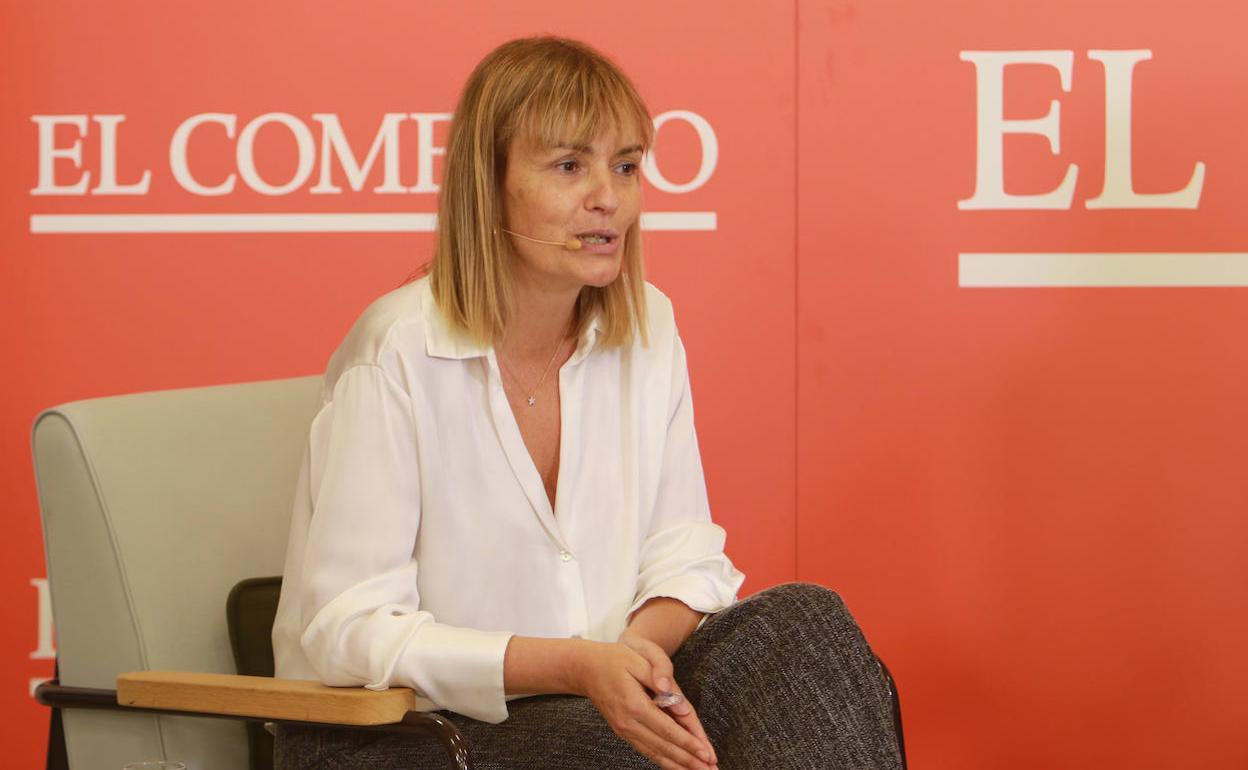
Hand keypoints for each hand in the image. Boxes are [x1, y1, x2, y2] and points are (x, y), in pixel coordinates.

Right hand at [572, 638, 717, 769]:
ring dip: (678, 766)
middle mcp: (628, 723)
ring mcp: (624, 730)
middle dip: (689, 761)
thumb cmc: (615, 659)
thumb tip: (681, 705)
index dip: (689, 744)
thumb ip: (662, 680)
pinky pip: (646, 751)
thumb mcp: (639, 659)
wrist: (585, 669)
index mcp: (635, 705)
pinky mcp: (623, 732)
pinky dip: (663, 761)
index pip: (668, 730)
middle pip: (664, 747)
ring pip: (655, 754)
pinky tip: (676, 766)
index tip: (707, 755)